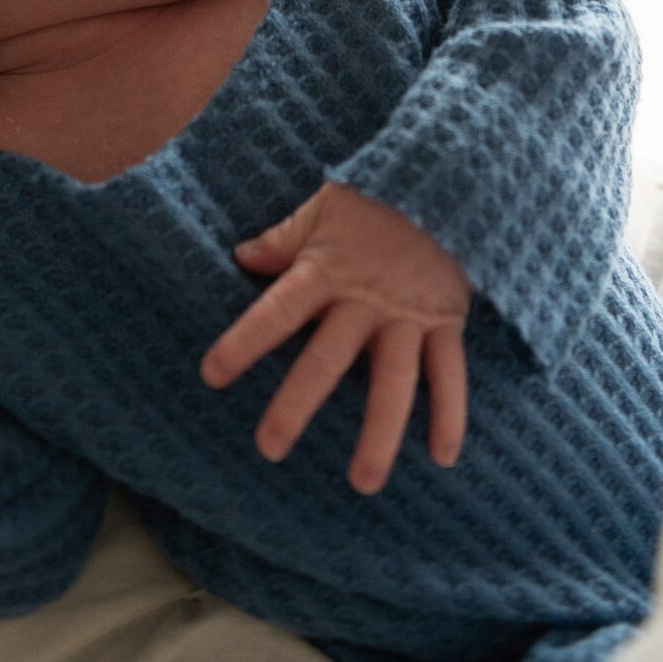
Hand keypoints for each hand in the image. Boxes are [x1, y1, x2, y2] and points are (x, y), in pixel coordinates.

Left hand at [200, 182, 470, 492]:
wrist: (447, 178)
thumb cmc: (374, 200)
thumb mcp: (324, 207)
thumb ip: (283, 238)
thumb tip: (241, 255)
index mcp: (326, 272)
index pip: (277, 310)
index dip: (245, 341)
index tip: (211, 375)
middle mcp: (365, 301)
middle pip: (327, 359)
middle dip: (297, 403)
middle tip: (269, 447)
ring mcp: (408, 317)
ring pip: (393, 381)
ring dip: (380, 433)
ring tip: (363, 483)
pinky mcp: (445, 323)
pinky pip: (450, 374)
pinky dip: (451, 414)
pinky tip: (443, 457)